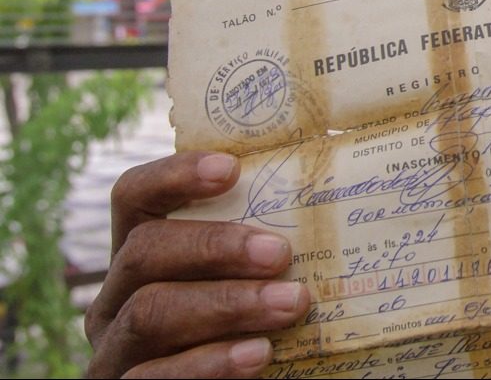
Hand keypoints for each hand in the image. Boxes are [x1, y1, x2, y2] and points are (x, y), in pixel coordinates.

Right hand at [85, 151, 309, 377]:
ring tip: (289, 305)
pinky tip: (257, 355)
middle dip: (214, 247)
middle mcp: (115, 299)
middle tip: (279, 254)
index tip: (230, 169)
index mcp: (140, 257)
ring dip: (225, 304)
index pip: (134, 197)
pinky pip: (153, 378)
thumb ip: (261, 247)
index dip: (174, 175)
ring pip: (149, 314)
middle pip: (143, 252)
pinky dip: (209, 363)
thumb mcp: (243, 281)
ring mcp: (114, 350)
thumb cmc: (244, 327)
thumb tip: (339, 192)